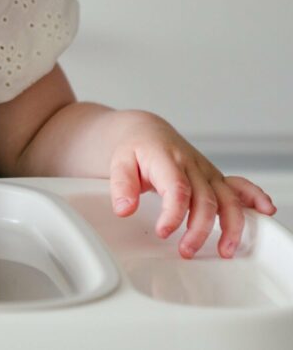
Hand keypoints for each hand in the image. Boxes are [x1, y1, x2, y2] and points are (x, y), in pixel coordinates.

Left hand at [108, 111, 276, 257]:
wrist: (147, 133)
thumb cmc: (135, 149)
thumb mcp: (118, 163)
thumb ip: (122, 186)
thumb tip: (124, 209)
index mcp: (167, 160)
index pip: (177, 189)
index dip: (174, 214)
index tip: (163, 232)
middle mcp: (192, 166)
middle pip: (205, 200)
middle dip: (200, 230)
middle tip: (186, 250)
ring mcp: (206, 172)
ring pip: (227, 198)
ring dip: (231, 226)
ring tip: (225, 250)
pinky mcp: (215, 178)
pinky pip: (239, 186)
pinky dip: (254, 198)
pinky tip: (265, 212)